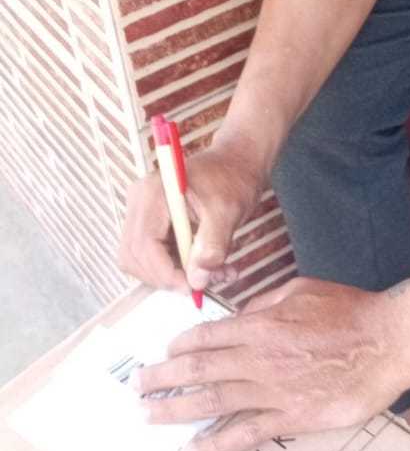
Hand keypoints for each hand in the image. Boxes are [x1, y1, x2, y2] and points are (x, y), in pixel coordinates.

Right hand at [118, 140, 264, 294]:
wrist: (235, 162)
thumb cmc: (232, 178)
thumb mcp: (228, 211)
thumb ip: (212, 245)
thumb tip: (197, 279)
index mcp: (154, 193)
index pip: (143, 245)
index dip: (164, 274)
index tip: (192, 288)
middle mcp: (139, 202)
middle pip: (134, 257)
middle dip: (167, 277)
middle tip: (203, 284)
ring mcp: (142, 212)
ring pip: (141, 260)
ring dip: (174, 276)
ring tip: (213, 273)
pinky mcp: (150, 222)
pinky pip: (153, 255)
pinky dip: (176, 268)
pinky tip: (206, 266)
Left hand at [130, 277, 409, 450]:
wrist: (388, 340)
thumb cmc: (351, 311)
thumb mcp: (302, 289)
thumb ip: (267, 301)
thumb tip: (244, 312)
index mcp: (261, 324)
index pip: (207, 336)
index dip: (180, 346)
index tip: (164, 354)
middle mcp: (259, 357)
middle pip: (199, 368)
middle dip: (163, 378)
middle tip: (138, 386)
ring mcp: (274, 390)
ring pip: (213, 400)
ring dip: (176, 409)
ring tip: (149, 415)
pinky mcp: (293, 417)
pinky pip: (246, 434)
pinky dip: (215, 445)